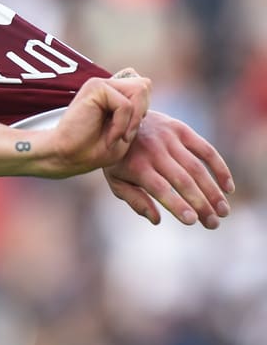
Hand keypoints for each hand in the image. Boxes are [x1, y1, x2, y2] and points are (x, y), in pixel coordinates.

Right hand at [49, 69, 151, 176]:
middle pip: (144, 85)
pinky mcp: (95, 87)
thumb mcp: (126, 131)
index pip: (143, 86)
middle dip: (141, 112)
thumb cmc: (94, 149)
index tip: (126, 131)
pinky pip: (126, 105)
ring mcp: (100, 84)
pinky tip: (108, 136)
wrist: (68, 156)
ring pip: (139, 90)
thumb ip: (136, 110)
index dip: (143, 109)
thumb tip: (143, 87)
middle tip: (124, 134)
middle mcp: (106, 84)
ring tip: (118, 135)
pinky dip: (121, 125)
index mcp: (112, 92)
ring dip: (133, 120)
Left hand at [102, 111, 234, 228]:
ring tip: (223, 212)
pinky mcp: (180, 129)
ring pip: (197, 168)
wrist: (117, 119)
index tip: (192, 221)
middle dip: (201, 204)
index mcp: (136, 166)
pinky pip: (206, 149)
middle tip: (213, 224)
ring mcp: (168, 139)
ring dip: (213, 191)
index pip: (160, 188)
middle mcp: (154, 151)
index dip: (176, 204)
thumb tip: (157, 220)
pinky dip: (219, 168)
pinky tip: (228, 187)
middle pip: (182, 180)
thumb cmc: (118, 158)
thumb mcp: (116, 180)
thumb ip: (135, 200)